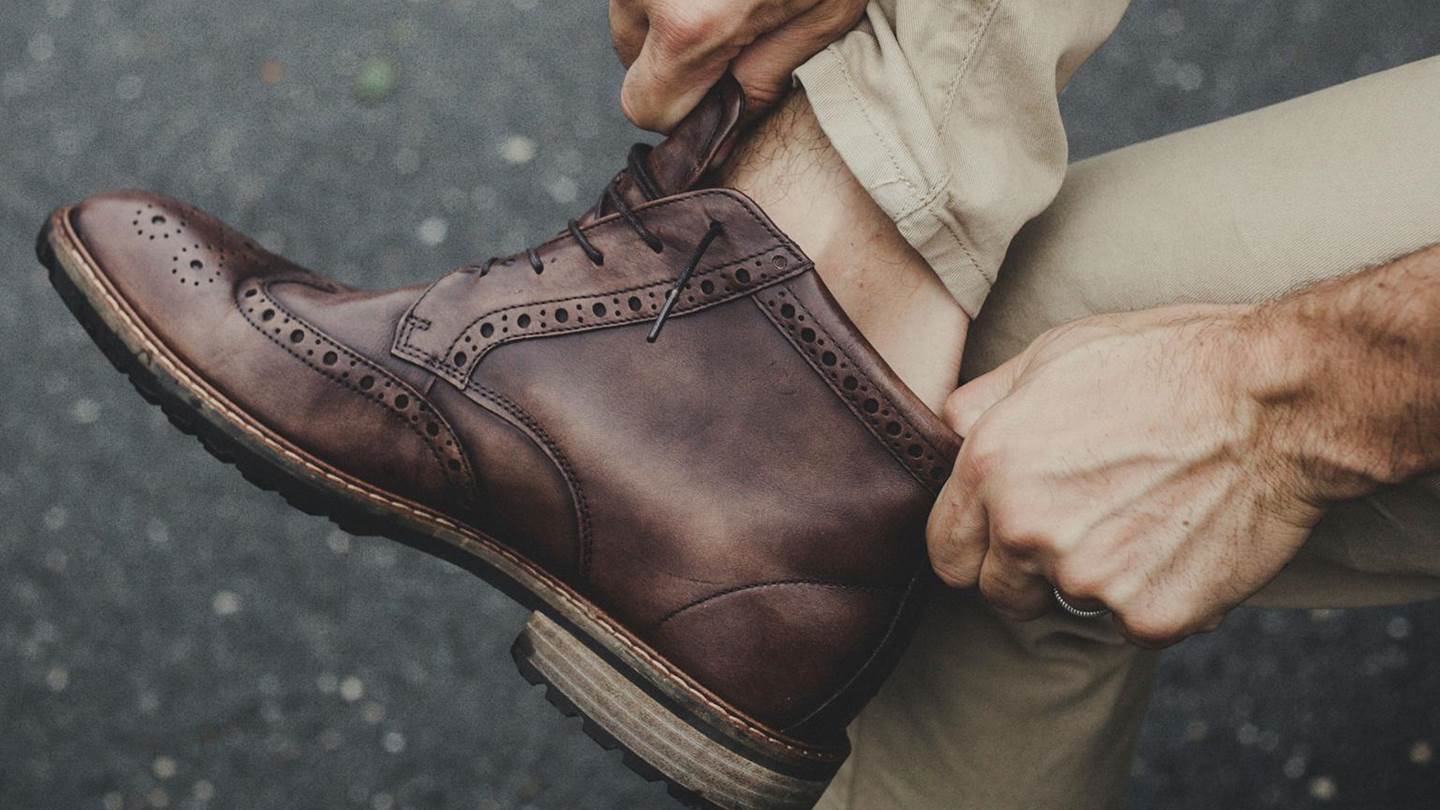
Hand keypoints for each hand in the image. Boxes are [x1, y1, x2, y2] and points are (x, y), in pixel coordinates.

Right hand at [609, 0, 866, 130]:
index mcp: (691, 25)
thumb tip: (730, 119)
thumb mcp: (828, 11)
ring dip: (669, 6)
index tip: (716, 93)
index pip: (645, 106)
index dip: (681, 108)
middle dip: (670, 50)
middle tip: (731, 25)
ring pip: (632, 3)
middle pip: (629, 51)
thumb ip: (770, 73)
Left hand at [926, 305, 1333, 646]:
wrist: (1277, 400)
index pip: (946, 550)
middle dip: (1028, 572)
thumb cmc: (1167, 362)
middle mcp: (1025, 528)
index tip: (1002, 541)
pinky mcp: (1149, 614)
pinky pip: (1133, 623)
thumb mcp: (1054, 354)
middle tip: (1088, 527)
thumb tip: (948, 432)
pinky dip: (1156, 596)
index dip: (976, 546)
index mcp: (991, 467)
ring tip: (1149, 517)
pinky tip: (1186, 542)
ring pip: (1072, 603)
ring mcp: (1086, 577)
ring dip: (1100, 577)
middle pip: (999, 592)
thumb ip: (986, 403)